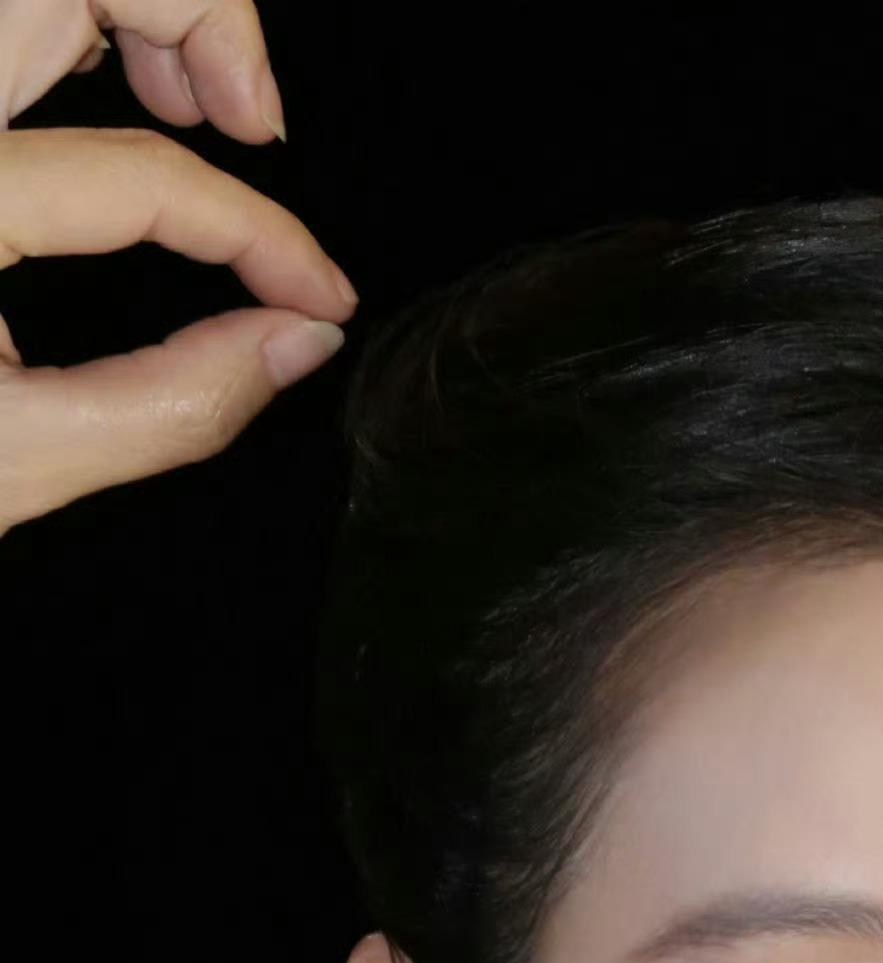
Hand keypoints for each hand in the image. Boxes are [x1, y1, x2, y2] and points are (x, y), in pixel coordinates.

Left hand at [0, 1, 355, 534]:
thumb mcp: (16, 463)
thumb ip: (169, 404)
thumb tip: (297, 343)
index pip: (145, 179)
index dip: (260, 235)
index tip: (318, 297)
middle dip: (197, 12)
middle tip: (250, 119)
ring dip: (132, 5)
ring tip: (190, 97)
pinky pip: (3, 22)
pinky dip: (70, 25)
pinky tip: (108, 83)